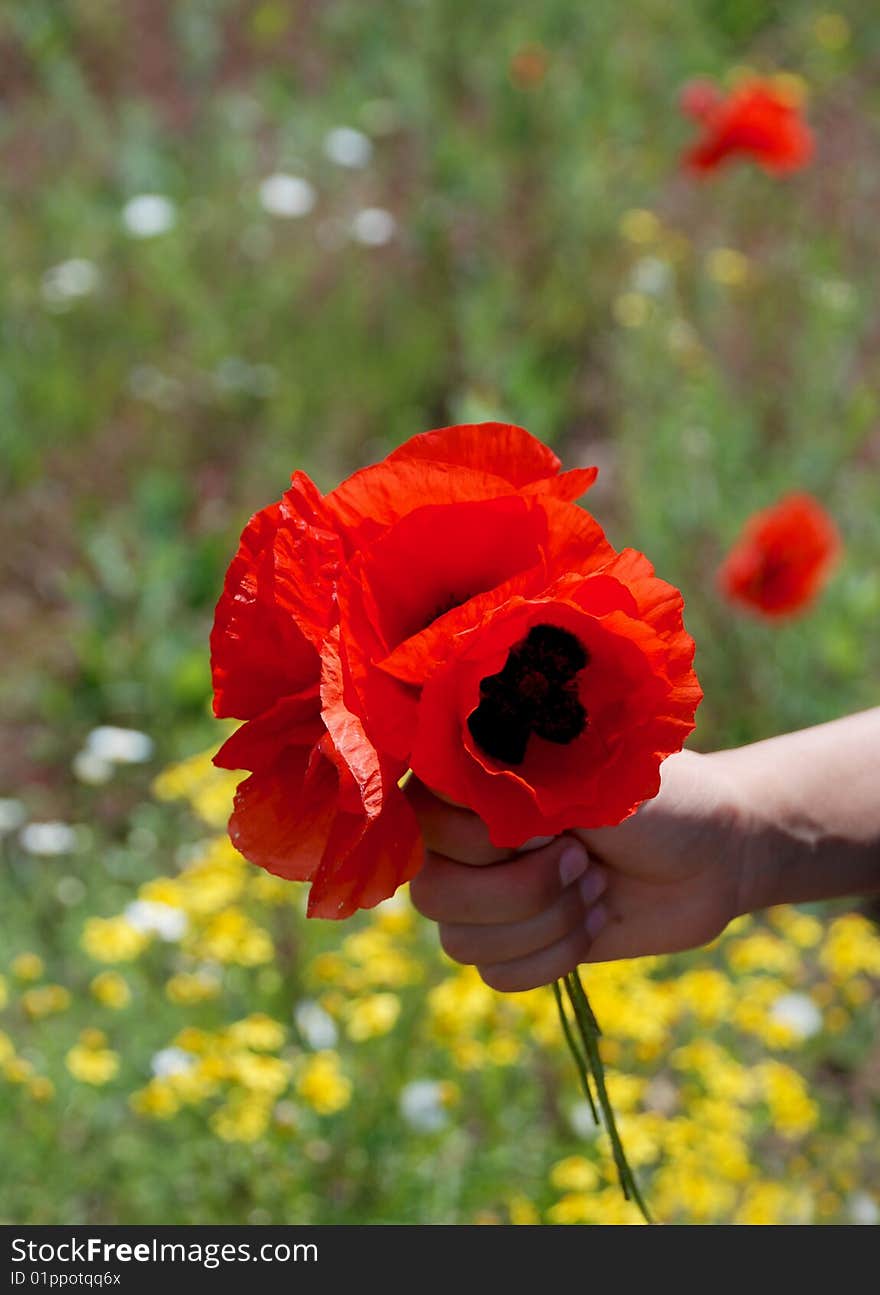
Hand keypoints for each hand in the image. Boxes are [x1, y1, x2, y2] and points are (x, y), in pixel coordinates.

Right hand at [408, 750, 748, 991]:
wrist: (717, 852)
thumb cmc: (657, 797)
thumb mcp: (588, 777)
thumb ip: (511, 782)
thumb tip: (444, 781)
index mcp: (471, 775)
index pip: (421, 820)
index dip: (484, 837)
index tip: (552, 821)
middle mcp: (463, 834)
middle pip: (433, 894)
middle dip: (522, 889)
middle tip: (583, 858)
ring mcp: (485, 891)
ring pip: (462, 942)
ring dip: (548, 921)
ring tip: (597, 884)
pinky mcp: (515, 940)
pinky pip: (497, 975)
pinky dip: (556, 955)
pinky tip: (596, 917)